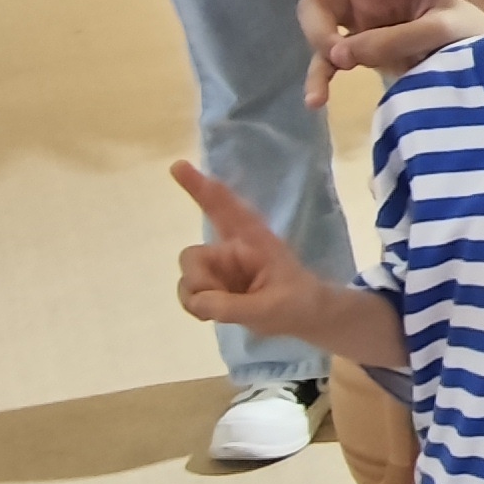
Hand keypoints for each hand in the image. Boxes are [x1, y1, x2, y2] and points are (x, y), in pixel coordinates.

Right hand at [171, 160, 323, 339]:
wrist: (305, 317)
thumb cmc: (296, 302)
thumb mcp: (270, 308)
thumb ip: (231, 306)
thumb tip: (197, 299)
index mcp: (253, 240)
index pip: (224, 208)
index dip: (200, 188)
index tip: (178, 166)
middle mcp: (230, 248)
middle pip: (191, 257)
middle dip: (199, 281)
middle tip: (223, 302)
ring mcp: (220, 266)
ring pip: (188, 278)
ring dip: (202, 298)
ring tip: (234, 307)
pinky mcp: (214, 284)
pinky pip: (189, 293)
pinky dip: (198, 306)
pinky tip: (218, 312)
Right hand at [241, 0, 483, 106]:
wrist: (471, 68)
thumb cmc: (471, 32)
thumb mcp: (448, 30)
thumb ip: (401, 37)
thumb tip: (340, 54)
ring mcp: (360, 15)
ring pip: (317, 14)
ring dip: (318, 36)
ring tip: (334, 59)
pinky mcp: (355, 46)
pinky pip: (326, 59)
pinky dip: (319, 77)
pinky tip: (315, 99)